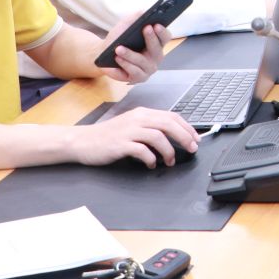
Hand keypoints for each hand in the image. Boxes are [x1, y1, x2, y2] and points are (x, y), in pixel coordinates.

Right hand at [69, 106, 197, 167]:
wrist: (83, 141)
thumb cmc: (108, 136)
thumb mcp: (132, 125)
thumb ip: (150, 127)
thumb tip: (173, 135)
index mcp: (142, 113)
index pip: (171, 116)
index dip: (187, 128)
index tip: (196, 139)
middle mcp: (137, 119)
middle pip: (168, 124)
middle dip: (184, 137)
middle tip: (191, 149)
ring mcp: (128, 131)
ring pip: (158, 136)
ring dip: (168, 150)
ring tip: (169, 161)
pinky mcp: (120, 144)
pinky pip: (141, 150)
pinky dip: (150, 158)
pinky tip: (151, 164)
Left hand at [97, 14, 166, 83]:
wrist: (104, 54)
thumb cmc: (118, 39)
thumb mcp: (125, 26)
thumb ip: (134, 18)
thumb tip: (143, 12)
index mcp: (156, 43)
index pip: (165, 38)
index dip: (162, 32)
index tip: (156, 24)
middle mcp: (155, 57)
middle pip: (157, 49)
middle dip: (151, 38)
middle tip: (145, 28)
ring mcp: (148, 69)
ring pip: (143, 62)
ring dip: (131, 54)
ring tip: (119, 48)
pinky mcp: (138, 78)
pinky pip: (134, 72)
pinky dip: (125, 64)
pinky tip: (117, 59)